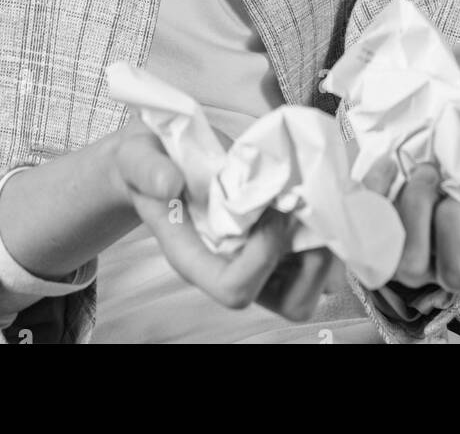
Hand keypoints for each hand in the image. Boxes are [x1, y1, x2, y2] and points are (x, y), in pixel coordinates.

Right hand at [110, 116, 334, 321]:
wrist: (153, 159)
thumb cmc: (145, 163)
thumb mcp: (135, 157)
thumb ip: (148, 171)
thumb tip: (171, 183)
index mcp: (191, 256)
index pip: (235, 288)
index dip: (264, 256)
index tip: (275, 206)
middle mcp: (228, 266)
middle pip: (287, 302)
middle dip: (312, 262)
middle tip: (309, 209)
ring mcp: (253, 258)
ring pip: (308, 286)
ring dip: (324, 248)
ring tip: (317, 202)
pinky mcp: (270, 242)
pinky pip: (310, 259)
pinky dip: (323, 233)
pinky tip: (312, 196)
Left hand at [386, 89, 459, 300]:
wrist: (405, 142)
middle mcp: (454, 256)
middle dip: (451, 227)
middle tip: (444, 182)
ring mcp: (414, 257)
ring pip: (411, 265)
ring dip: (414, 213)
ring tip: (419, 172)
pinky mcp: (377, 244)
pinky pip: (371, 239)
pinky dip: (377, 198)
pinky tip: (387, 165)